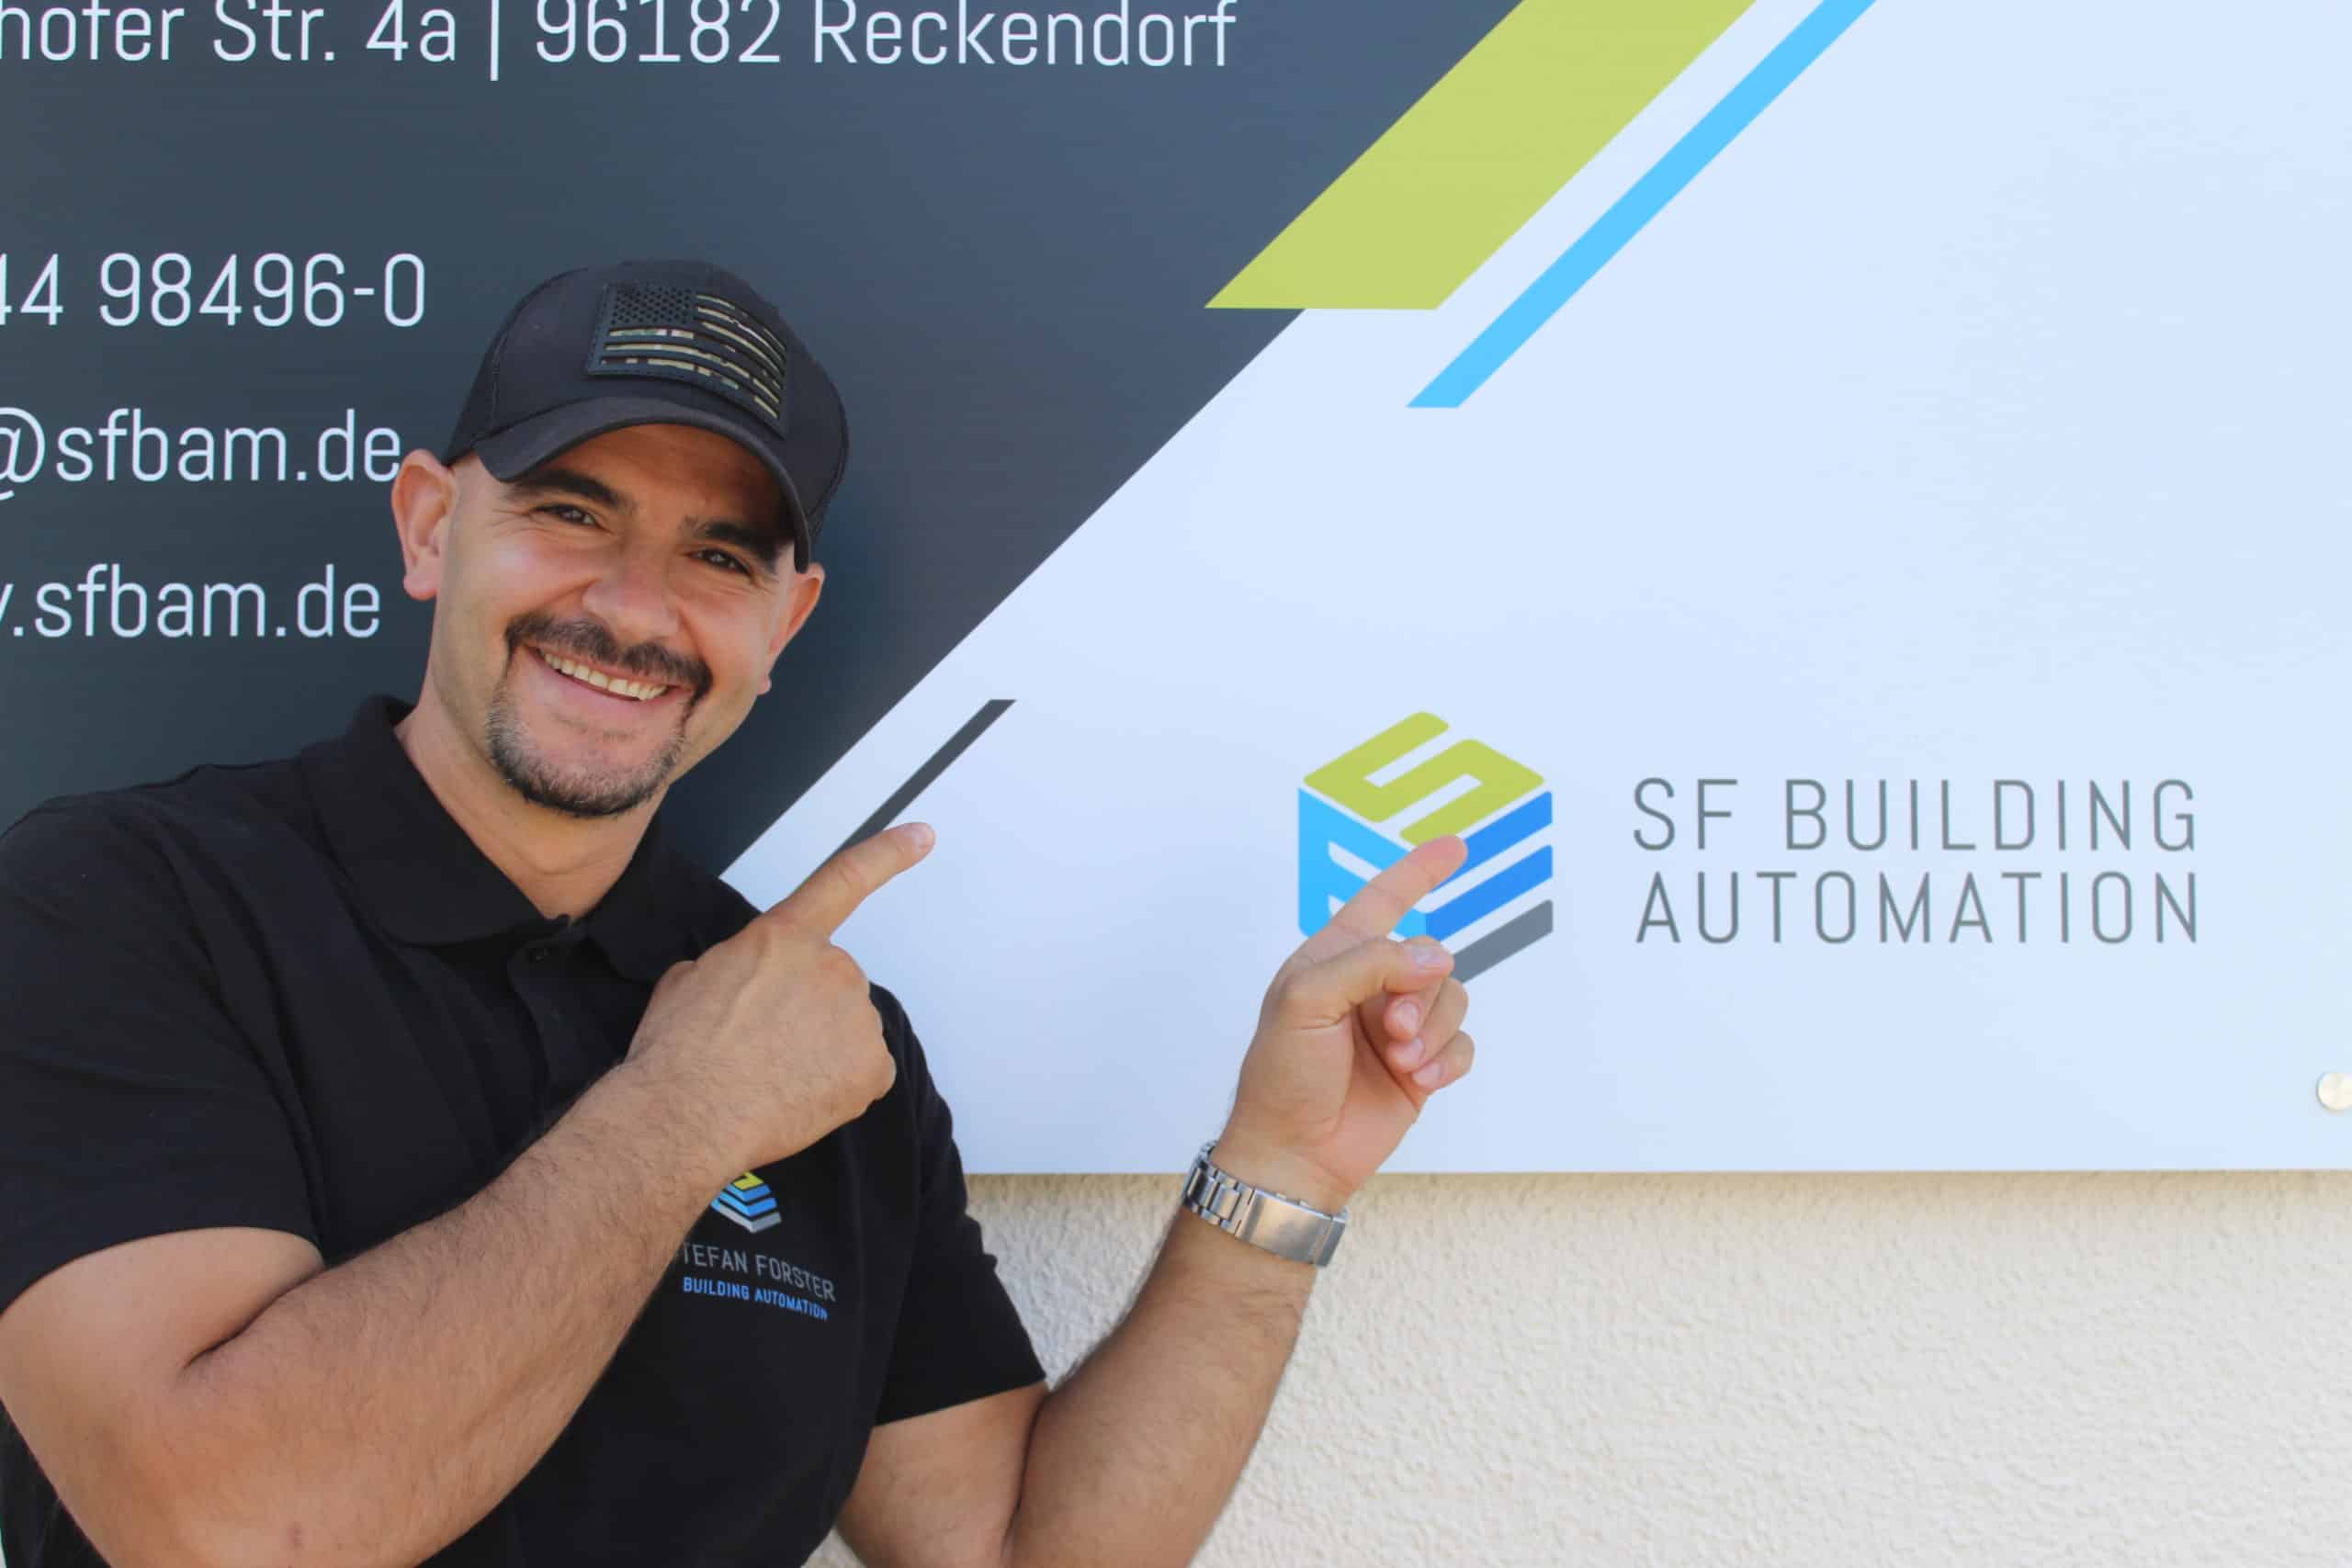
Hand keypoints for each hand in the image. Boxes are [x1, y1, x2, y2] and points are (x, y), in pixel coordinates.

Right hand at [625, 822, 934, 1169]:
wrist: (686, 1115)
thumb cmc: (679, 1053)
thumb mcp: (688, 979)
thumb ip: (736, 965)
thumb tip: (744, 982)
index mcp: (784, 937)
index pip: (843, 880)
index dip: (888, 854)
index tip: (923, 836)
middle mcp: (832, 967)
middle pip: (832, 985)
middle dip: (804, 1011)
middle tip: (758, 1045)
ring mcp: (858, 1017)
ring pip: (846, 1032)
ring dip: (818, 1051)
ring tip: (768, 1075)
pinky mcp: (874, 1067)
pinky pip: (863, 1073)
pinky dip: (838, 1087)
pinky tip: (798, 1096)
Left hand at [1217, 836, 1474, 1211]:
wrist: (1294, 1153)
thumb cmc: (1283, 1075)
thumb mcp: (1306, 1001)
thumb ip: (1369, 964)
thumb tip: (1434, 955)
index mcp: (1335, 959)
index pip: (1382, 901)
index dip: (1418, 872)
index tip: (1455, 847)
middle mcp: (1371, 987)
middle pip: (1432, 957)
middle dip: (1421, 991)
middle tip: (1393, 1031)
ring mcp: (1398, 1027)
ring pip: (1452, 1000)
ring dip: (1433, 1031)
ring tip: (1403, 1061)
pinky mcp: (1421, 1066)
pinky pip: (1462, 1045)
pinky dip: (1447, 1060)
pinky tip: (1421, 1080)